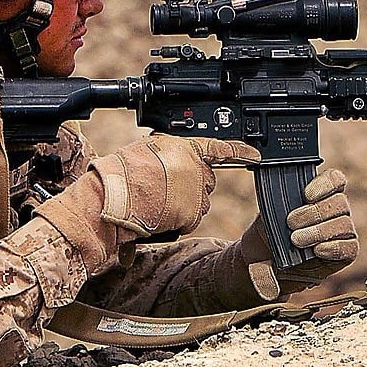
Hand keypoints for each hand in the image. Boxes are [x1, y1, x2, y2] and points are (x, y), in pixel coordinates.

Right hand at [97, 134, 258, 236]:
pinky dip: (179, 219)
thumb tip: (172, 162)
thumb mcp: (146, 150)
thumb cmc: (121, 175)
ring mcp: (196, 191)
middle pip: (206, 179)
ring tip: (156, 201)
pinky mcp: (193, 212)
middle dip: (191, 185)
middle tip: (164, 188)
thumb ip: (168, 154)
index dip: (240, 151)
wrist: (112, 198)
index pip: (219, 148)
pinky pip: (191, 217)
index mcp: (183, 147)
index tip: (255, 155)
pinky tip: (160, 213)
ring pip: (199, 201)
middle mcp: (195, 167)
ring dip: (184, 204)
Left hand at [240, 168, 359, 298]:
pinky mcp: (347, 252)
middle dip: (313, 213)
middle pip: (339, 203)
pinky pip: (349, 247)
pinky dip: (332, 248)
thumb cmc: (273, 231)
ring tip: (296, 240)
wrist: (270, 260)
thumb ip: (277, 201)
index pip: (335, 180)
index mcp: (322, 192)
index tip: (306, 195)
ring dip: (318, 232)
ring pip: (344, 224)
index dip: (325, 184)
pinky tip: (317, 251)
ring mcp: (344, 231)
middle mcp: (337, 210)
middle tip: (290, 223)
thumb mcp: (270, 213)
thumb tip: (277, 198)